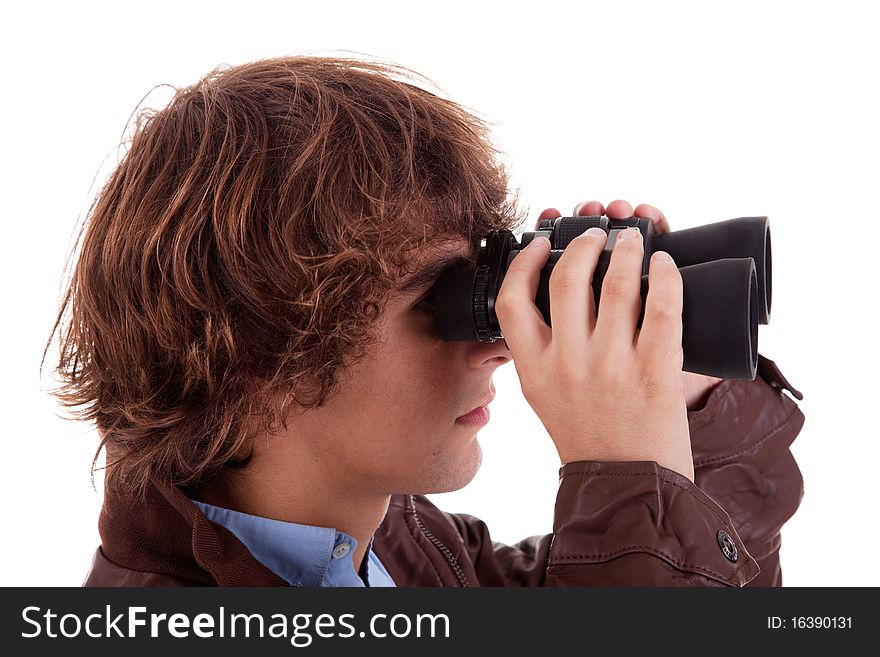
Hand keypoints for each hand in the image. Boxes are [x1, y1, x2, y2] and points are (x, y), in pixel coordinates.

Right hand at [496, 199, 694, 480]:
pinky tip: (665, 265)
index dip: (525, 261)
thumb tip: (554, 295)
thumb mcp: (544, 395)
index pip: (512, 299)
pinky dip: (665, 276)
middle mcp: (567, 363)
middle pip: (567, 278)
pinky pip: (662, 306)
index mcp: (533, 369)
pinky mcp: (655, 370)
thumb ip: (540, 350)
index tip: (540, 243)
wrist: (628, 485)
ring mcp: (611, 366)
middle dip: (585, 243)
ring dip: (626, 250)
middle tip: (598, 234)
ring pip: (617, 283)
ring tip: (633, 240)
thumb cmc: (588, 437)